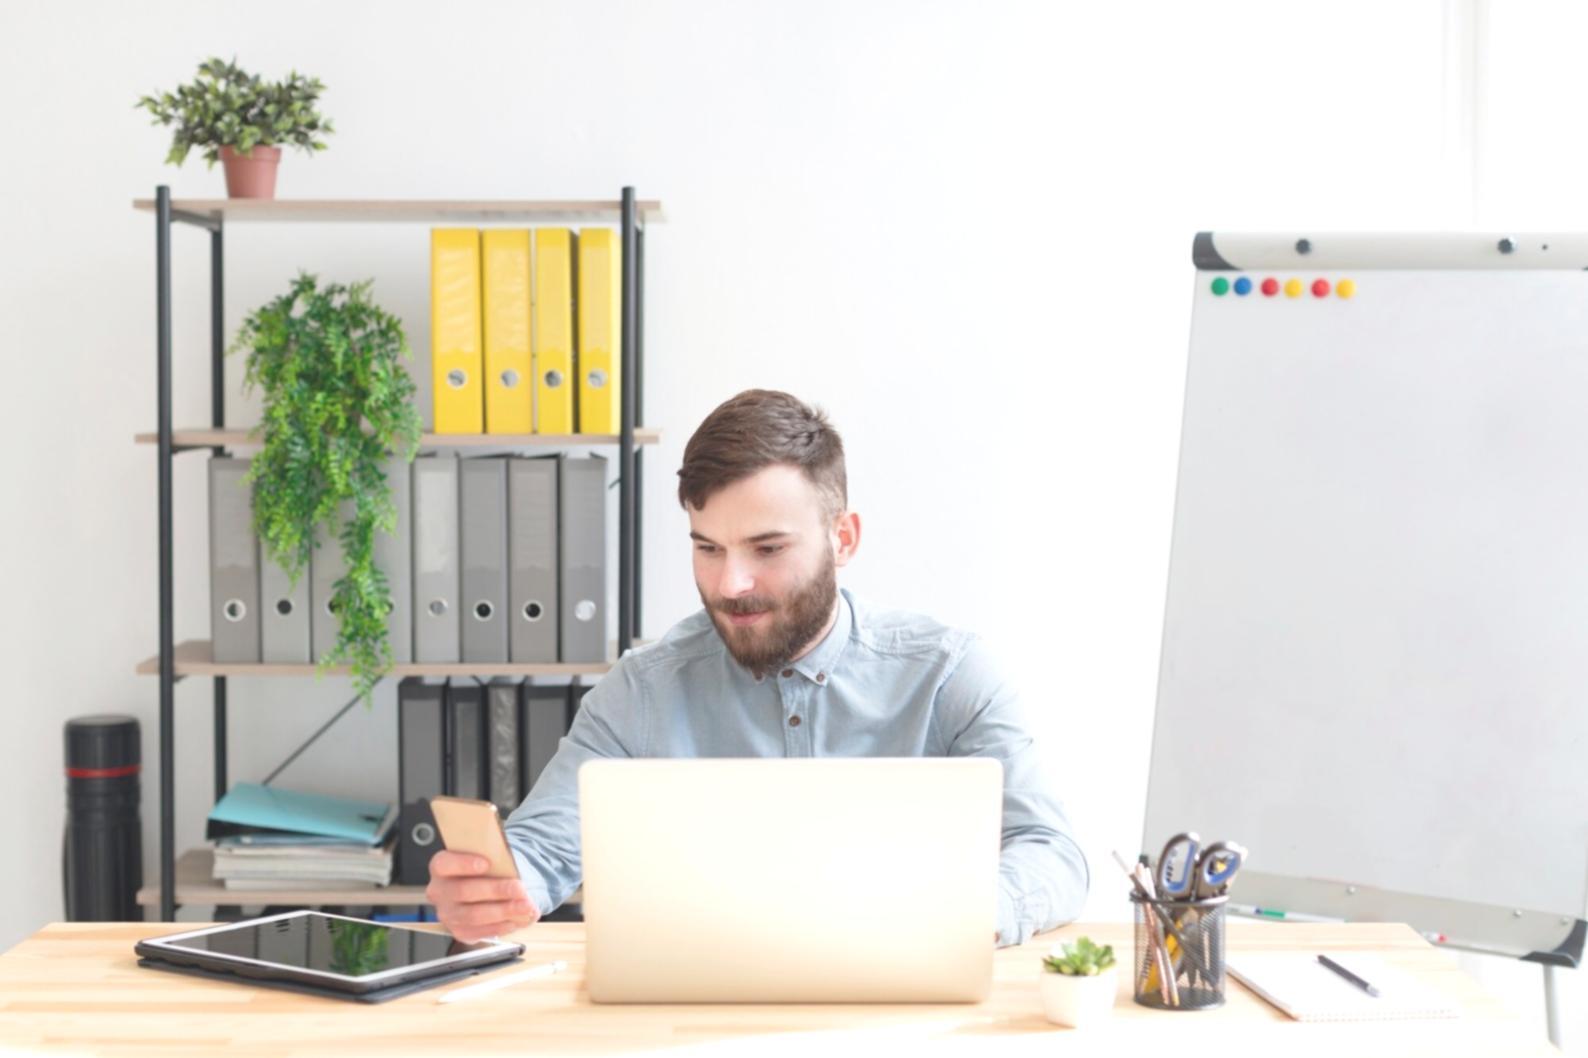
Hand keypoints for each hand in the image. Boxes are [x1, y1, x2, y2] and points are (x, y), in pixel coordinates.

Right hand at [425, 850, 540, 942]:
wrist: (488, 886)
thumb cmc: (488, 869)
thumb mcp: (492, 858)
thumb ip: (497, 861)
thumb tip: (514, 870)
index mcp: (442, 867)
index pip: (444, 864)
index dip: (464, 863)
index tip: (487, 863)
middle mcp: (439, 891)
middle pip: (463, 891)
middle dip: (495, 890)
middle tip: (519, 888)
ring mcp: (447, 914)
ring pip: (473, 915)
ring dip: (503, 911)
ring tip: (525, 906)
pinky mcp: (459, 931)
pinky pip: (479, 932)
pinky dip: (501, 926)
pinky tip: (516, 920)